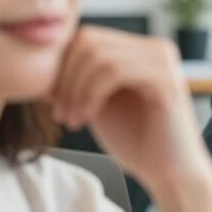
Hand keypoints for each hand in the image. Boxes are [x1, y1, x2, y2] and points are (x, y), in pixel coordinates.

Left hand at [50, 26, 211, 188]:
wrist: (170, 174)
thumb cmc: (135, 142)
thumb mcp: (99, 103)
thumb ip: (80, 80)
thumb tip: (41, 63)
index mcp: (141, 50)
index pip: (87, 37)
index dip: (62, 67)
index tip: (54, 102)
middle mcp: (155, 48)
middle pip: (90, 41)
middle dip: (66, 78)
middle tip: (60, 113)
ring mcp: (163, 61)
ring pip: (99, 56)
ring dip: (75, 90)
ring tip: (71, 120)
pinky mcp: (165, 80)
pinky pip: (115, 72)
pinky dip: (90, 95)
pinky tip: (85, 119)